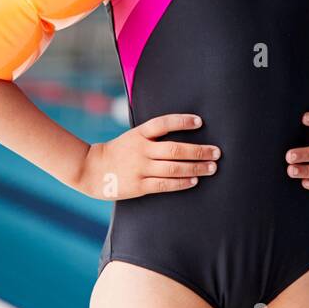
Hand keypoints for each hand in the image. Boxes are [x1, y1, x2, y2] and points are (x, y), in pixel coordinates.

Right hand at [77, 113, 218, 199]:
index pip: (163, 123)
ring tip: (212, 167)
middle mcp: (141, 150)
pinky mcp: (139, 186)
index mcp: (139, 134)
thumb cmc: (119, 151)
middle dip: (199, 151)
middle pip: (175, 149)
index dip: (181, 121)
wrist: (92, 170)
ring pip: (173, 168)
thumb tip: (182, 132)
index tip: (199, 122)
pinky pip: (164, 184)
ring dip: (195, 167)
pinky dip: (181, 182)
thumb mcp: (133, 136)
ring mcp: (140, 168)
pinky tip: (194, 180)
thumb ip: (153, 135)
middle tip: (216, 152)